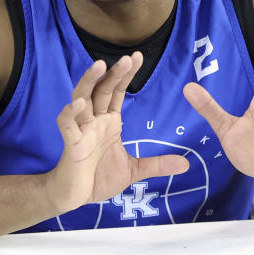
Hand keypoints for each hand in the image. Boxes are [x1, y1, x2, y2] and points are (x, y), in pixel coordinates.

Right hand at [45, 52, 189, 213]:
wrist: (75, 197)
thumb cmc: (98, 178)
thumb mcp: (134, 171)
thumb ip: (157, 165)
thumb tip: (186, 164)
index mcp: (109, 122)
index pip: (116, 92)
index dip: (125, 75)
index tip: (137, 57)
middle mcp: (94, 121)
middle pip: (103, 90)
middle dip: (115, 73)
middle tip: (128, 58)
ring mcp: (82, 130)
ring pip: (82, 98)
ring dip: (89, 81)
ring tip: (100, 65)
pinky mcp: (71, 144)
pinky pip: (67, 124)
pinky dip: (70, 112)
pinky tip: (78, 103)